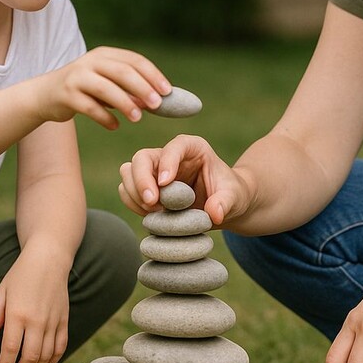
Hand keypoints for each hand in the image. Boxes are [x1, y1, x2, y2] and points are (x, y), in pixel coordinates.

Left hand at [0, 246, 70, 362]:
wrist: (49, 257)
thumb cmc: (21, 274)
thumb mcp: (0, 294)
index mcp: (17, 313)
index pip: (9, 350)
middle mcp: (37, 320)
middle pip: (29, 359)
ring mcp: (53, 321)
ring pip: (45, 357)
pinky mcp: (64, 320)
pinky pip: (60, 348)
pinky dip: (51, 361)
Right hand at [39, 47, 170, 129]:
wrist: (45, 95)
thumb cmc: (84, 89)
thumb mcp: (107, 83)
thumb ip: (129, 89)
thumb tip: (159, 101)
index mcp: (105, 54)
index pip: (134, 60)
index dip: (153, 75)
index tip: (168, 91)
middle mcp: (91, 62)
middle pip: (122, 72)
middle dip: (142, 87)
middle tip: (158, 104)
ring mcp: (77, 77)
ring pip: (105, 88)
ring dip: (125, 103)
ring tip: (138, 118)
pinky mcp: (66, 94)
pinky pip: (89, 107)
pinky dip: (105, 117)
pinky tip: (115, 126)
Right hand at [118, 134, 250, 226]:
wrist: (224, 207)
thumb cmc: (232, 196)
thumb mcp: (235, 197)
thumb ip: (226, 202)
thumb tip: (214, 213)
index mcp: (193, 148)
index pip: (175, 147)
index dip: (167, 162)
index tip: (166, 184)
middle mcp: (169, 156)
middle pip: (142, 157)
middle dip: (141, 180)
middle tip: (152, 204)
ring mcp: (154, 171)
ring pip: (129, 173)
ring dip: (136, 194)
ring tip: (156, 212)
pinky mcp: (146, 187)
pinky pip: (127, 191)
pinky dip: (133, 204)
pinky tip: (151, 216)